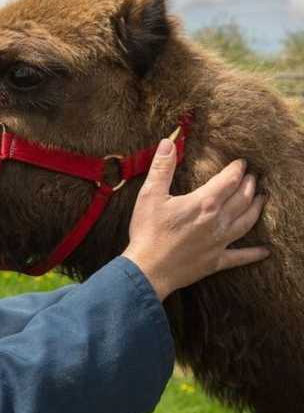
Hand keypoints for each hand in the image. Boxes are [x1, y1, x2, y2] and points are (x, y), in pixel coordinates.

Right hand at [121, 138, 268, 299]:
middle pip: (242, 198)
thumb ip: (162, 168)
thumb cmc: (147, 232)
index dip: (237, 169)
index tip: (241, 162)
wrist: (147, 269)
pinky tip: (265, 251)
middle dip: (249, 185)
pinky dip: (254, 253)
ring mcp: (220, 241)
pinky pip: (240, 256)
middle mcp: (218, 220)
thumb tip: (168, 142)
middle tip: (253, 177)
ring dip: (256, 209)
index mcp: (204, 203)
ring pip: (247, 222)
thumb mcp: (150, 196)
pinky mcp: (216, 261)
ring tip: (261, 199)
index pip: (229, 180)